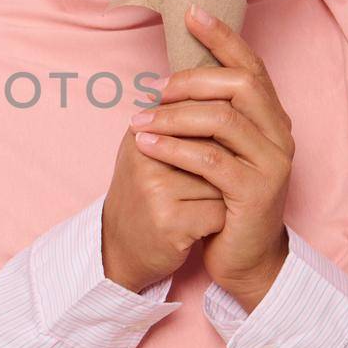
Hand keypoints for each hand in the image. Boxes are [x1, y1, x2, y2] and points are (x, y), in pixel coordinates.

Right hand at [100, 120, 226, 293]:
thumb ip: (179, 125)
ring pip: (222, 182)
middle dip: (222, 170)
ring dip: (223, 197)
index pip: (201, 119)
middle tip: (208, 187)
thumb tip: (227, 98)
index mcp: (141, 133)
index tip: (210, 164)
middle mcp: (144, 157)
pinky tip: (200, 228)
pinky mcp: (170, 222)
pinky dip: (219, 223)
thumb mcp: (150, 152)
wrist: (120, 248)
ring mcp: (155, 190)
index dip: (217, 143)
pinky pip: (220, 213)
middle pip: (216, 150)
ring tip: (199, 207)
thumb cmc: (145, 195)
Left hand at [129, 5, 294, 310]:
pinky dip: (174, 148)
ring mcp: (273, 165)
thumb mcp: (216, 150)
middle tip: (153, 89)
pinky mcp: (257, 194)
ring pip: (222, 120)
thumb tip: (169, 76)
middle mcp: (280, 136)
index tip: (191, 13)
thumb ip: (206, 115)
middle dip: (191, 80)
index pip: (251, 66)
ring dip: (173, 116)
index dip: (224, 37)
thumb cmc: (223, 198)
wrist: (243, 257)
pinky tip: (146, 146)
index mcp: (271, 119)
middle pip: (240, 85)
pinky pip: (211, 160)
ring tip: (137, 122)